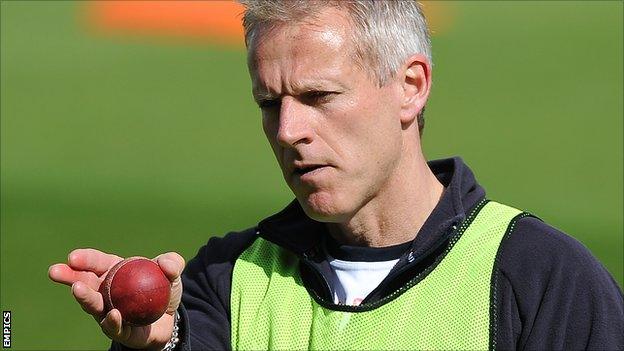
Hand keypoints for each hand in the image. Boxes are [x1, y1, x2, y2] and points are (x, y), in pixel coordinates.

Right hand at [48, 248, 184, 349]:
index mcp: (114, 272)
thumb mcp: (172, 274)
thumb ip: (172, 263)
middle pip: (84, 283)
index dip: (84, 259)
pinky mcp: (118, 330)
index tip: (72, 257)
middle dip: (68, 276)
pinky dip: (112, 321)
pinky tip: (113, 314)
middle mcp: (105, 292)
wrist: (171, 319)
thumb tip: (165, 263)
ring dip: (85, 298)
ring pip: (93, 306)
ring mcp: (108, 311)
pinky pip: (113, 326)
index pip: (96, 263)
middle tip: (55, 271)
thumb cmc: (165, 290)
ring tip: (77, 290)